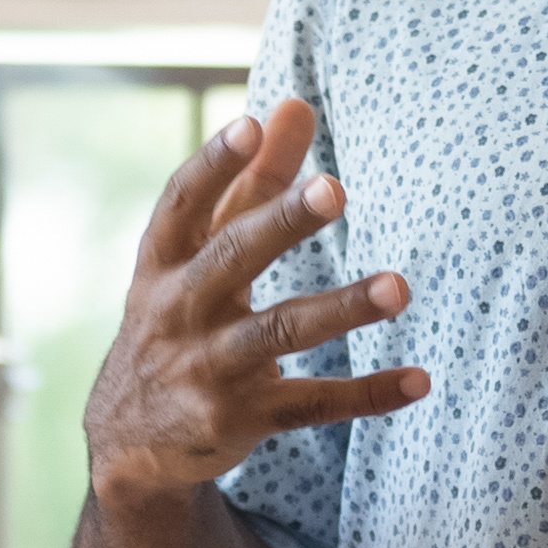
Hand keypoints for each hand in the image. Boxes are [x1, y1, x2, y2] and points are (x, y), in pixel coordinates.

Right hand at [78, 98, 429, 505]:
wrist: (128, 444)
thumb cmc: (176, 320)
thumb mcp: (194, 257)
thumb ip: (249, 181)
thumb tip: (293, 103)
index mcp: (164, 262)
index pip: (184, 204)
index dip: (214, 163)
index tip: (250, 124)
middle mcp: (179, 310)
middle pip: (233, 258)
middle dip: (282, 223)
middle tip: (335, 189)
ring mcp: (209, 368)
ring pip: (279, 332)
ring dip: (342, 308)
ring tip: (400, 288)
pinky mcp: (240, 419)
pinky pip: (312, 404)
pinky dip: (367, 395)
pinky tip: (419, 380)